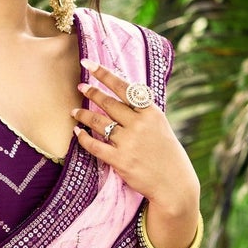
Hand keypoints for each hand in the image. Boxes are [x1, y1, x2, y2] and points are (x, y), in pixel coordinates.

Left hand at [71, 62, 200, 221]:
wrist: (173, 184)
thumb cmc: (166, 154)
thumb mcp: (160, 126)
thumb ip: (142, 112)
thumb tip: (122, 98)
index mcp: (150, 112)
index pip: (124, 87)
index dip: (104, 74)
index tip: (89, 64)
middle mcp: (139, 124)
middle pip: (109, 103)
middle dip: (91, 93)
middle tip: (80, 87)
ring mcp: (129, 142)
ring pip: (99, 122)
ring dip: (83, 115)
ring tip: (74, 112)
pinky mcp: (120, 160)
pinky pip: (95, 146)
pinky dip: (83, 138)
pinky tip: (78, 132)